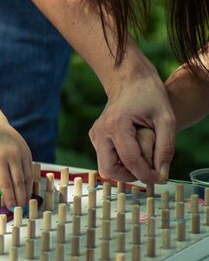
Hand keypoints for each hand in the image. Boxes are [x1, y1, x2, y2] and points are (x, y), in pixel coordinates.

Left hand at [0, 123, 32, 208]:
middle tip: (20, 210)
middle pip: (19, 182)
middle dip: (20, 198)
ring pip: (27, 176)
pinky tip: (26, 190)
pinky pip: (30, 169)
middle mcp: (12, 155)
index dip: (9, 198)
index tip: (10, 208)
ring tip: (24, 203)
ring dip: (26, 191)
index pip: (6, 183)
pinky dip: (29, 181)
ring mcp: (22, 152)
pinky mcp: (27, 150)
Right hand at [89, 69, 174, 183]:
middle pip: (110, 170)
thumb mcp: (166, 119)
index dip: (147, 175)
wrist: (130, 81)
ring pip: (106, 167)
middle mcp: (100, 132)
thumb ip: (166, 148)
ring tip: (144, 159)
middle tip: (149, 172)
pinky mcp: (95, 137)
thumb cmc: (150, 96)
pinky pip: (106, 159)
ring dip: (125, 170)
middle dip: (130, 176)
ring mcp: (95, 135)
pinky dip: (120, 162)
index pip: (129, 161)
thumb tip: (162, 175)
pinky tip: (135, 151)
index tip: (161, 179)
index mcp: (116, 126)